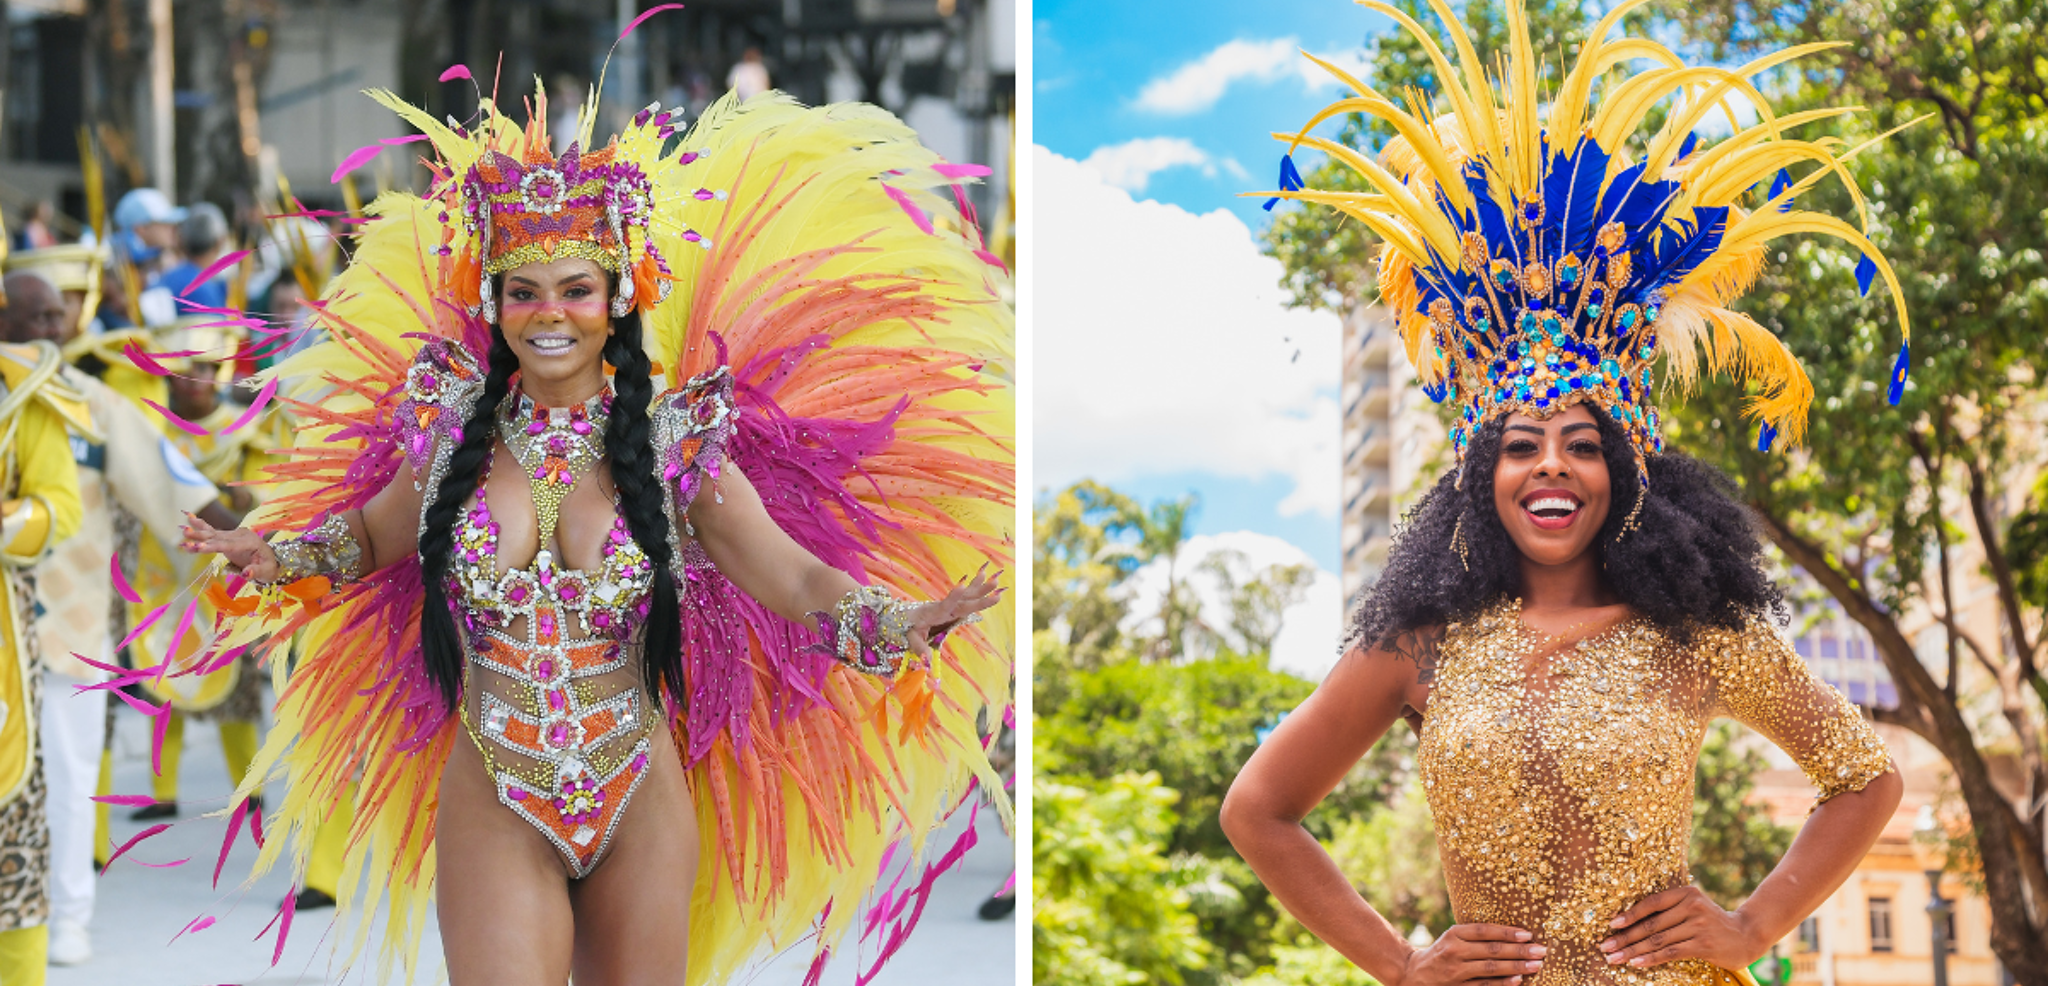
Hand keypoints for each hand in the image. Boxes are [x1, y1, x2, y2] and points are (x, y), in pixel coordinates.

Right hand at [180, 511, 278, 582]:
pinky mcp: (227, 537)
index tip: (198, 547)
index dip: (212, 546)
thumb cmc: (269, 567)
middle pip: (218, 537)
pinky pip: (213, 531)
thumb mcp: (266, 572)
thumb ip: (256, 572)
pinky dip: (201, 525)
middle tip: (184, 537)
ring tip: (182, 530)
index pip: (228, 545)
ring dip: (197, 533)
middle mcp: (241, 535)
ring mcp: (234, 534)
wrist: (272, 560)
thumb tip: (245, 573)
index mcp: (250, 542)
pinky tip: (189, 516)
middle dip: (200, 538)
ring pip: (213, 534)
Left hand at [906, 566, 1002, 656]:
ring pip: (966, 596)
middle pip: (963, 601)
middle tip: (993, 584)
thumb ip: (920, 648)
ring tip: (996, 580)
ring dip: (981, 588)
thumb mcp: (910, 638)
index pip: (945, 605)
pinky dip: (975, 586)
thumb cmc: (907, 627)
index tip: (961, 586)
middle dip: (978, 594)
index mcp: (934, 613)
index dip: (953, 597)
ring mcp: (949, 605)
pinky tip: (984, 576)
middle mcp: (944, 607)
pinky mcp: (952, 605)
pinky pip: (965, 596)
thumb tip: (929, 663)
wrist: (904, 615)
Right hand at [1396, 923, 1544, 985]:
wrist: (1415, 974)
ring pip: (1491, 969)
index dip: (1507, 932)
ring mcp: (1456, 971)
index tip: (1527, 934)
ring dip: (1517, 967)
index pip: (1484, 931)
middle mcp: (1455, 951)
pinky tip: (1518, 980)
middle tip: (1541, 950)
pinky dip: (1503, 983)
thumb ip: (1475, 935)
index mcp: (1454, 934)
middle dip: (1520, 950)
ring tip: (1536, 965)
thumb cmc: (1442, 952)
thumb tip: (1513, 933)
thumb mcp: (1453, 937)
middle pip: (1492, 950)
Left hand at [1601, 886, 1761, 970]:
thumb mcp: (1692, 908)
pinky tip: (1636, 963)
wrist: (1746, 935)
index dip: (1630, 914)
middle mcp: (1692, 906)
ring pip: (1657, 940)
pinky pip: (1670, 952)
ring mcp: (1698, 925)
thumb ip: (1669, 910)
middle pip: (1651, 924)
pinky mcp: (1703, 944)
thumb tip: (1631, 922)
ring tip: (1614, 958)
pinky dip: (1651, 958)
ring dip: (1632, 950)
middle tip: (1604, 946)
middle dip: (1624, 937)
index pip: (1651, 903)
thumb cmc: (1711, 922)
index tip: (1611, 924)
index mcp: (1686, 892)